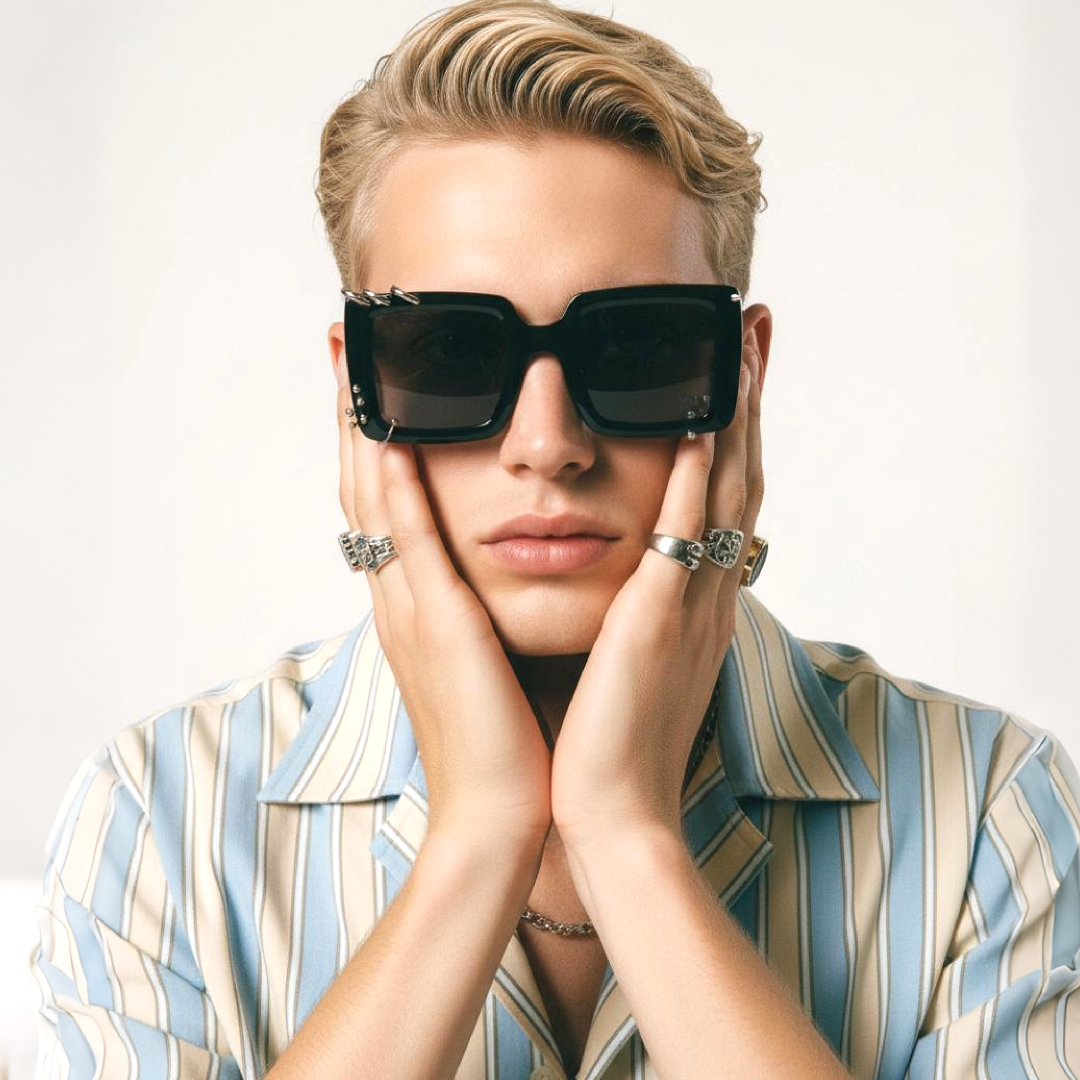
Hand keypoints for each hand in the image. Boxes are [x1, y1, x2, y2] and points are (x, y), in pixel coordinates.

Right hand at [337, 382, 552, 845]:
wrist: (502, 815)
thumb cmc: (508, 742)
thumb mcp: (486, 662)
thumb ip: (483, 611)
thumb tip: (500, 570)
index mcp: (415, 608)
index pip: (384, 507)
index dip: (372, 443)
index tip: (368, 386)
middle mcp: (399, 601)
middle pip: (365, 490)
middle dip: (351, 419)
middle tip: (341, 352)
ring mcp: (409, 613)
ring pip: (374, 503)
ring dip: (362, 431)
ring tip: (350, 367)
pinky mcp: (436, 628)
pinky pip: (409, 542)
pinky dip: (396, 486)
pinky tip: (392, 434)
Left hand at [550, 351, 762, 855]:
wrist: (611, 817)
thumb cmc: (611, 744)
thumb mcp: (632, 665)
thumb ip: (636, 613)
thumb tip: (623, 573)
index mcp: (695, 604)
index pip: (723, 499)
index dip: (734, 431)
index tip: (733, 371)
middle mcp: (707, 595)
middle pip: (740, 476)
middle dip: (749, 400)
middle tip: (754, 330)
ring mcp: (692, 606)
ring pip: (726, 491)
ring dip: (736, 414)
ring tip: (742, 345)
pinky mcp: (662, 623)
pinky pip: (689, 535)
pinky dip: (701, 477)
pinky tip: (703, 421)